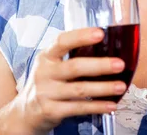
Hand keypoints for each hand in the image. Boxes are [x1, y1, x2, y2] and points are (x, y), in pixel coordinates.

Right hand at [8, 28, 126, 133]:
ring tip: (121, 86)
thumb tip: (108, 48)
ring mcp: (46, 93)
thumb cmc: (47, 82)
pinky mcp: (50, 111)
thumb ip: (72, 56)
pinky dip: (96, 107)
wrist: (25, 112)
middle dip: (100, 65)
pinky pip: (78, 108)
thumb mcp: (53, 65)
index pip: (62, 41)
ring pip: (79, 89)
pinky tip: (111, 105)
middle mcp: (44, 73)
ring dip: (103, 88)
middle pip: (74, 67)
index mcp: (47, 56)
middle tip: (120, 64)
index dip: (81, 36)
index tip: (100, 33)